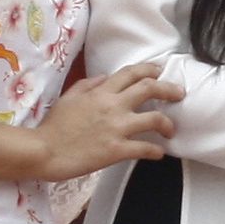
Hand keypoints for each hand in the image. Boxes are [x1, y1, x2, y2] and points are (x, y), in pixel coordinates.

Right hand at [36, 61, 181, 178]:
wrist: (44, 151)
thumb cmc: (54, 126)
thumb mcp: (69, 97)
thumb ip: (89, 85)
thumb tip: (107, 78)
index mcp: (101, 92)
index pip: (131, 73)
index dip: (150, 70)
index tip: (160, 72)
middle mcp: (113, 106)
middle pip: (150, 89)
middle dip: (169, 89)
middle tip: (179, 94)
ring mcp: (117, 128)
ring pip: (155, 119)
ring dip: (168, 124)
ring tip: (170, 131)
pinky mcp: (117, 150)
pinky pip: (145, 148)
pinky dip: (156, 151)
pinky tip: (159, 153)